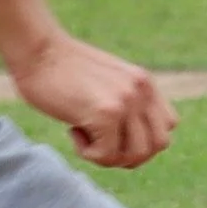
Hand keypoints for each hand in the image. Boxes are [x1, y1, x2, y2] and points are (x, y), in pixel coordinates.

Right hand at [7, 28, 175, 168]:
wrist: (37, 51)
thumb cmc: (60, 69)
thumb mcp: (105, 82)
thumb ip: (123, 102)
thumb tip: (127, 141)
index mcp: (144, 82)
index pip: (168, 126)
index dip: (142, 138)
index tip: (113, 131)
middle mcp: (142, 90)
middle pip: (157, 145)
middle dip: (129, 155)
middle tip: (100, 142)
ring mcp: (126, 101)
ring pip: (136, 155)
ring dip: (109, 156)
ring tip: (85, 136)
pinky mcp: (106, 113)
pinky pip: (106, 155)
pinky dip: (87, 153)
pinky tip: (72, 130)